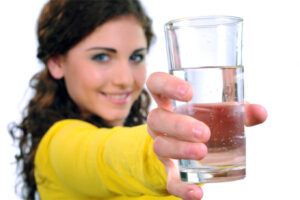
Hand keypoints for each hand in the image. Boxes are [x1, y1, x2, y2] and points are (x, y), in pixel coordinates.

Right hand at [146, 72, 267, 199]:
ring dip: (180, 150)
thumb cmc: (203, 121)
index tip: (189, 93)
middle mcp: (160, 122)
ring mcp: (162, 145)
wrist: (189, 147)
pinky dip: (182, 188)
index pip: (156, 84)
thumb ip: (237, 110)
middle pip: (155, 118)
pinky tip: (198, 193)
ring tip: (203, 152)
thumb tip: (260, 112)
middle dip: (178, 125)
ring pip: (160, 146)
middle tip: (204, 132)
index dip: (166, 84)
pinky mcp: (169, 169)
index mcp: (169, 101)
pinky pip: (170, 179)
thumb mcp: (217, 111)